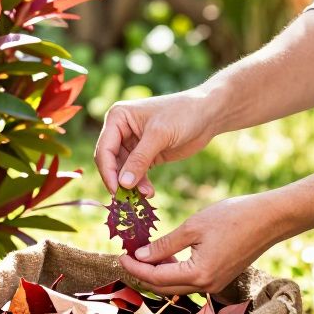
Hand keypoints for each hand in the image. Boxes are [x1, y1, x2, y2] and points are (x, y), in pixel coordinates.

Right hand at [94, 91, 220, 194]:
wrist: (208, 114)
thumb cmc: (183, 114)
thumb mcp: (159, 135)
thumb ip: (140, 159)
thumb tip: (123, 184)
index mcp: (117, 118)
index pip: (104, 149)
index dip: (108, 171)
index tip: (116, 190)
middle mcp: (120, 130)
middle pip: (111, 162)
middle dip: (120, 180)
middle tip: (128, 199)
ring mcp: (132, 144)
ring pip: (123, 171)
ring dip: (132, 185)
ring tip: (147, 195)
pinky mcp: (145, 155)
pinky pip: (136, 173)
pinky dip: (141, 184)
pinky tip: (150, 192)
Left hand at [119, 193, 292, 294]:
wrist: (270, 218)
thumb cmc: (233, 217)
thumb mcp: (193, 227)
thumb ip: (164, 246)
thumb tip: (141, 256)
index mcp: (198, 274)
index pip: (156, 278)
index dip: (135, 268)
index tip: (120, 256)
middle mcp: (206, 286)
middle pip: (164, 288)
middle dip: (142, 274)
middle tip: (127, 257)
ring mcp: (215, 285)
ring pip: (176, 286)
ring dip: (157, 273)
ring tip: (142, 255)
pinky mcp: (220, 278)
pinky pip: (189, 280)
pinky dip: (174, 271)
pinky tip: (165, 256)